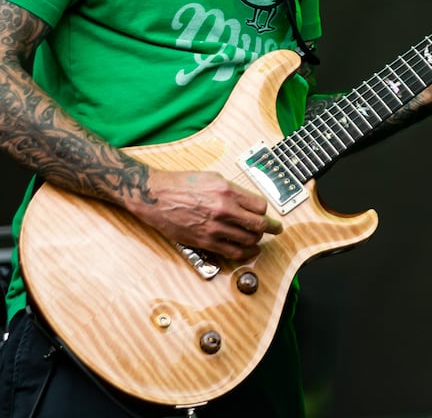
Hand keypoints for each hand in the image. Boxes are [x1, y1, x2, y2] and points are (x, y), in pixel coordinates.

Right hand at [129, 169, 282, 261]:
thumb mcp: (212, 178)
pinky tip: (248, 251)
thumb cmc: (181, 184)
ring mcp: (215, 227)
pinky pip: (232, 252)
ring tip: (259, 240)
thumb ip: (232, 190)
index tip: (265, 213)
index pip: (260, 205)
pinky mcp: (205, 241)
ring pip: (248, 240)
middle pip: (259, 224)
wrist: (156, 196)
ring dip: (257, 241)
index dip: (265, 211)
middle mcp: (224, 209)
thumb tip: (247, 201)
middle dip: (271, 228)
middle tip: (276, 229)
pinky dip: (245, 253)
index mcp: (227, 191)